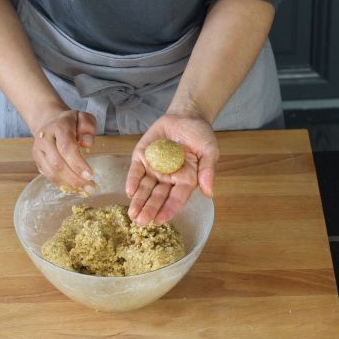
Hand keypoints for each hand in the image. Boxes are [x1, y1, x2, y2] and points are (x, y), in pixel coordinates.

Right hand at [31, 109, 96, 191]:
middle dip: (74, 177)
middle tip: (90, 185)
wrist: (49, 121)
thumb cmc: (70, 122)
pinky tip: (76, 187)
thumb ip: (88, 127)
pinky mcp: (38, 161)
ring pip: (51, 172)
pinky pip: (49, 176)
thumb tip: (87, 144)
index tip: (90, 175)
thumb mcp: (83, 118)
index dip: (78, 163)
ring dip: (69, 183)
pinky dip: (63, 184)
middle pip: (57, 163)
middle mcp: (44, 139)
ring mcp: (38, 151)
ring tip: (85, 188)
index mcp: (58, 127)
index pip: (66, 147)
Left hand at [125, 111, 218, 225]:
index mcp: (186, 180)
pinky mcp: (143, 157)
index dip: (168, 209)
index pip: (176, 198)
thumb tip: (209, 192)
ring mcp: (154, 168)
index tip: (160, 220)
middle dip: (149, 209)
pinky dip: (132, 181)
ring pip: (145, 188)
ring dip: (138, 201)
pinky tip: (129, 192)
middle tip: (141, 222)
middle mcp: (168, 178)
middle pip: (158, 197)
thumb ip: (207, 170)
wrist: (186, 116)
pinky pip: (136, 172)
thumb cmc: (200, 135)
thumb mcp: (209, 150)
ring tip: (132, 214)